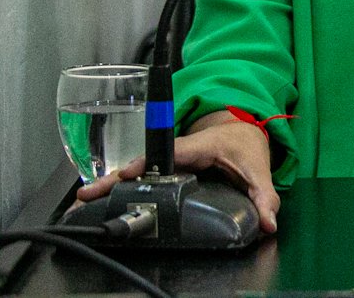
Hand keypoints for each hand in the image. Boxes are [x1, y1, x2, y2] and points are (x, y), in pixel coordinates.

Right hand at [75, 116, 278, 232]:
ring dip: (109, 184)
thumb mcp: (258, 170)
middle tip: (89, 193)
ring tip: (84, 199)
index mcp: (200, 147)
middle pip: (143, 164)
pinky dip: (117, 188)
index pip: (172, 154)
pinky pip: (139, 178)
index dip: (148, 163)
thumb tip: (268, 222)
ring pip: (135, 172)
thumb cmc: (244, 146)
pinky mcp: (163, 170)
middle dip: (115, 178)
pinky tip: (98, 201)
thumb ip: (264, 196)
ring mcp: (169, 160)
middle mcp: (179, 152)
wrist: (240, 131)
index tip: (128, 174)